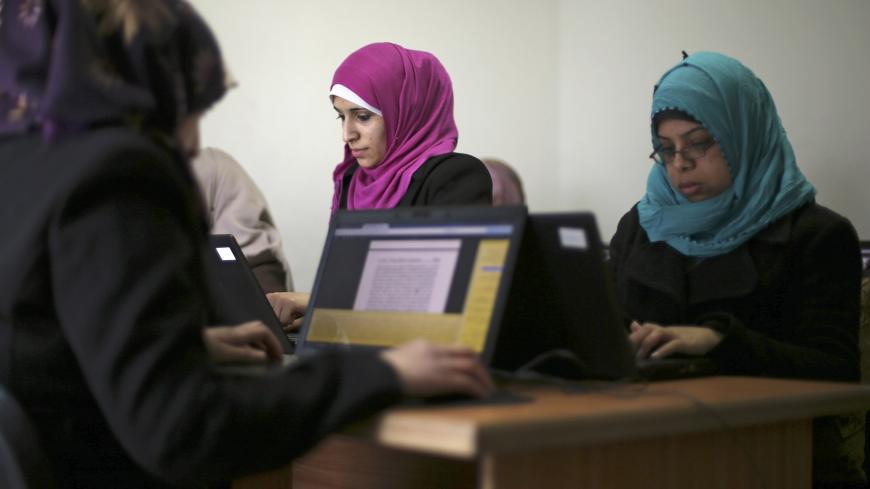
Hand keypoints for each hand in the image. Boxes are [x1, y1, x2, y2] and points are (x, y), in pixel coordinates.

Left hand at [203, 321, 282, 363]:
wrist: (184, 345)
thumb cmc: (204, 350)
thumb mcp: (228, 355)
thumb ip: (248, 356)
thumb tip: (265, 357)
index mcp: (239, 333)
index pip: (263, 331)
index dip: (274, 342)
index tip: (279, 356)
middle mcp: (235, 331)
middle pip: (259, 330)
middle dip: (270, 341)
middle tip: (275, 356)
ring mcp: (228, 335)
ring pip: (251, 335)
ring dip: (261, 345)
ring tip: (265, 360)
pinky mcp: (222, 340)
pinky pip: (243, 341)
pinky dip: (251, 348)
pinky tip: (249, 359)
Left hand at [267, 292, 309, 330]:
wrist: (316, 301)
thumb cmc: (300, 308)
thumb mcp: (283, 314)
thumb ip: (274, 319)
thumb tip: (266, 328)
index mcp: (268, 299)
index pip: (263, 317)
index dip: (272, 322)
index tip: (281, 317)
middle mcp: (272, 296)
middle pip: (269, 320)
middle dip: (279, 322)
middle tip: (289, 315)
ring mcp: (280, 298)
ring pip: (276, 321)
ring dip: (285, 322)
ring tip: (293, 314)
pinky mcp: (288, 302)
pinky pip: (284, 320)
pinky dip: (291, 321)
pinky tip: (296, 313)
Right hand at [380, 340, 494, 398]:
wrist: (379, 375)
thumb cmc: (381, 373)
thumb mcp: (397, 361)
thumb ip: (409, 363)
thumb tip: (411, 373)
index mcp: (425, 346)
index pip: (451, 348)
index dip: (464, 358)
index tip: (470, 368)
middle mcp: (436, 351)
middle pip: (467, 352)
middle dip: (479, 366)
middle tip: (484, 378)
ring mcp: (440, 364)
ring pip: (471, 366)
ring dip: (483, 378)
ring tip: (488, 390)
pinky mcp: (442, 379)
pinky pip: (467, 382)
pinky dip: (477, 389)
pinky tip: (482, 396)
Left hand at [629, 321, 721, 359]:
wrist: (710, 338)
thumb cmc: (685, 339)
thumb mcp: (667, 337)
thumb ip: (650, 332)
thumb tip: (633, 324)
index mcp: (662, 330)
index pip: (644, 328)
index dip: (633, 336)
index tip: (622, 347)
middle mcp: (667, 330)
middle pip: (647, 328)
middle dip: (636, 339)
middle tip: (626, 352)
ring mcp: (676, 335)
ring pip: (658, 333)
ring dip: (646, 344)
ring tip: (639, 356)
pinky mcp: (686, 342)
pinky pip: (673, 345)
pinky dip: (663, 350)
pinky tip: (654, 357)